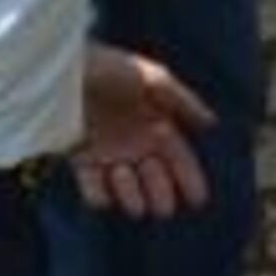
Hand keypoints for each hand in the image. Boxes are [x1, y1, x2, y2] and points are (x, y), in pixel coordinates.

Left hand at [75, 43, 216, 219]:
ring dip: (130, 193)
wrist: (64, 71)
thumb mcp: (153, 79)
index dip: (190, 180)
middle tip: (162, 206)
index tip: (198, 201)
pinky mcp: (82, 160)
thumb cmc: (112, 69)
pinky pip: (93, 188)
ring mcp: (109, 154)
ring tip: (124, 176)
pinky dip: (99, 194)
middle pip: (156, 179)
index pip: (179, 158)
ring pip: (127, 189)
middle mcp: (136, 144)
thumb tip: (211, 124)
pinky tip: (103, 189)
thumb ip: (183, 102)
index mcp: (157, 126)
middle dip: (160, 193)